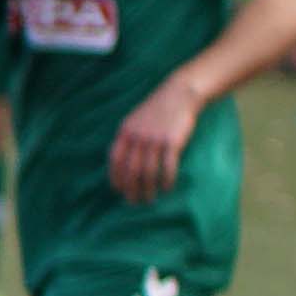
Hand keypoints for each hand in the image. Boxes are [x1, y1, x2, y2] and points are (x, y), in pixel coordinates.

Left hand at [110, 76, 199, 201]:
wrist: (180, 93)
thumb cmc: (157, 110)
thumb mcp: (135, 120)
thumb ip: (128, 139)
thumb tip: (123, 164)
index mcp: (125, 132)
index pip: (115, 161)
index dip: (116, 177)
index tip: (118, 191)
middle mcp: (137, 137)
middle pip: (131, 170)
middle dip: (131, 189)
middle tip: (134, 201)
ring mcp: (155, 139)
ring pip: (148, 172)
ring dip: (149, 189)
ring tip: (150, 199)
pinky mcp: (172, 141)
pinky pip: (168, 167)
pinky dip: (166, 180)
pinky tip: (167, 188)